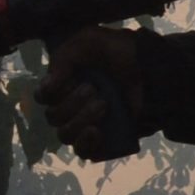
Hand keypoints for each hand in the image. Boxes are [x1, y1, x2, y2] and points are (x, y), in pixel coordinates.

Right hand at [31, 27, 146, 159]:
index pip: (43, 97)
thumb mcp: (89, 41)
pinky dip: (85, 144)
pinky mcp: (103, 140)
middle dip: (72, 103)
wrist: (152, 68)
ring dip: (80, 120)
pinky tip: (97, 131)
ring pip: (65, 135)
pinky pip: (83, 152)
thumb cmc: (119, 52)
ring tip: (104, 105)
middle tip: (95, 89)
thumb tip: (47, 86)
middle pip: (53, 117)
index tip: (70, 79)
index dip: (51, 92)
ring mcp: (86, 124)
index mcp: (63, 84)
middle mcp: (71, 106)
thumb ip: (63, 58)